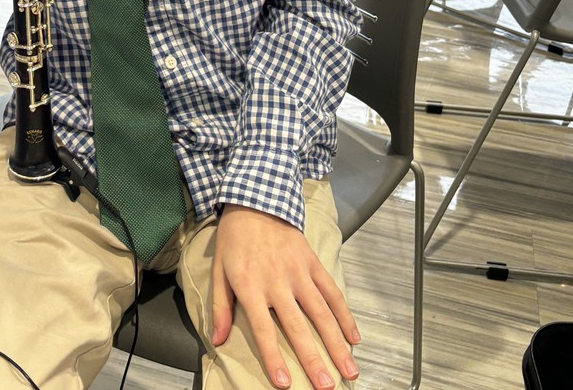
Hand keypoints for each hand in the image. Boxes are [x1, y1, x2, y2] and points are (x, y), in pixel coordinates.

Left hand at [211, 204, 359, 388]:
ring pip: (321, 312)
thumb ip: (220, 307)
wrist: (255, 201)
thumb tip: (218, 340)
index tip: (284, 382)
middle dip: (313, 359)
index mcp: (250, 286)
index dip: (273, 356)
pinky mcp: (312, 262)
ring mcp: (298, 271)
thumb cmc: (234, 240)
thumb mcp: (219, 271)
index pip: (263, 328)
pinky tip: (354, 337)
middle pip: (297, 326)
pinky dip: (345, 315)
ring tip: (349, 370)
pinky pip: (332, 291)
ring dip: (336, 343)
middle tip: (326, 387)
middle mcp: (277, 281)